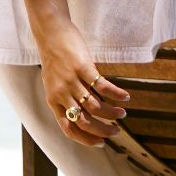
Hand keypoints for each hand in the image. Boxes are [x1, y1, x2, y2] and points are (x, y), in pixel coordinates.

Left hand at [37, 18, 130, 146]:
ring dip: (111, 113)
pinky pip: (102, 86)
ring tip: (122, 113)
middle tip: (116, 132)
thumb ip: (67, 97)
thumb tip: (85, 111)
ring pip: (95, 106)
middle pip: (84, 121)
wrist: (50, 32)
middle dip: (102, 130)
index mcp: (54, 100)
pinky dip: (116, 94)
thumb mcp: (55, 82)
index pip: (69, 129)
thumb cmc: (55, 57)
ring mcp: (72, 81)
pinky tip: (125, 97)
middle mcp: (61, 94)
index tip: (101, 143)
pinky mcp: (82, 68)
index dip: (86, 139)